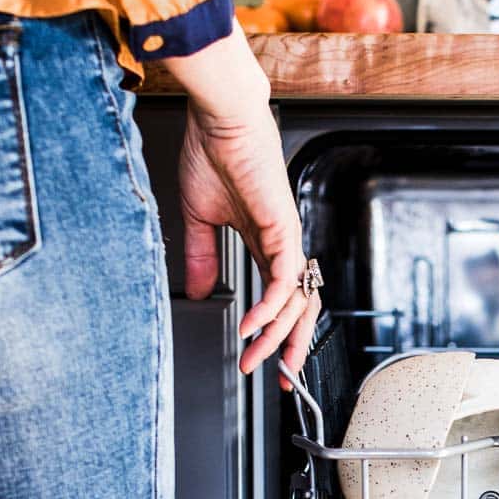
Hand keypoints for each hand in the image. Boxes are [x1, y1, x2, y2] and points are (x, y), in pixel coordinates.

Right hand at [164, 24, 318, 383]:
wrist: (220, 118)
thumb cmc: (213, 153)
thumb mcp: (201, 218)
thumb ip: (202, 257)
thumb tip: (198, 290)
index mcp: (265, 242)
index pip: (281, 298)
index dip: (276, 332)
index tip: (265, 360)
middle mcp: (281, 244)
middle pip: (300, 308)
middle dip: (291, 348)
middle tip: (281, 379)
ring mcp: (286, 238)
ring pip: (296, 301)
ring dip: (276, 336)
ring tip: (257, 359)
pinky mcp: (282, 229)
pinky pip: (283, 281)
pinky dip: (268, 308)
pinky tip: (254, 326)